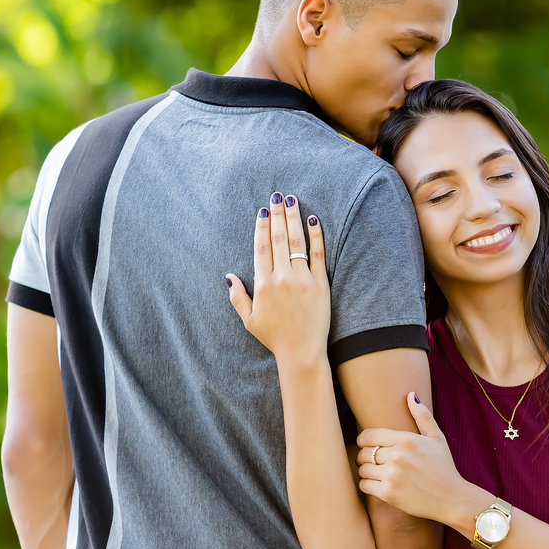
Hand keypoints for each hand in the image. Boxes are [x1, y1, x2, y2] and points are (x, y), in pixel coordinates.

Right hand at [226, 193, 329, 364]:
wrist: (301, 352)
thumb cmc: (274, 337)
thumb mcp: (249, 319)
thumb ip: (237, 296)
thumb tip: (228, 276)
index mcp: (263, 284)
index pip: (261, 247)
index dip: (261, 226)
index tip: (263, 209)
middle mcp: (281, 278)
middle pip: (279, 238)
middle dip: (277, 214)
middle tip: (277, 195)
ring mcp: (302, 279)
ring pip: (297, 241)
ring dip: (294, 218)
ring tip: (292, 199)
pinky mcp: (320, 284)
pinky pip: (318, 254)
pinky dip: (316, 236)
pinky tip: (313, 220)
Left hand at [356, 393, 488, 527]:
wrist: (451, 499)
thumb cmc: (444, 467)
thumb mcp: (437, 438)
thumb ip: (422, 416)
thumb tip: (411, 395)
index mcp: (406, 440)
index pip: (369, 435)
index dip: (363, 440)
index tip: (366, 445)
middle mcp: (397, 456)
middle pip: (364, 452)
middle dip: (366, 457)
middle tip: (373, 461)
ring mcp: (392, 475)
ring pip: (362, 469)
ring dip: (366, 471)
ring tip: (376, 473)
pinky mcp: (389, 494)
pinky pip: (364, 485)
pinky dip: (368, 485)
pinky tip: (378, 485)